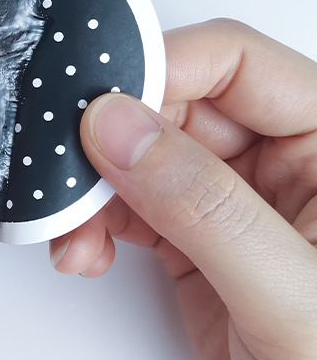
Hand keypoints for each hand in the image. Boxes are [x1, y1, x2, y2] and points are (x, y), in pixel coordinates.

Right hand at [51, 19, 316, 359]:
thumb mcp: (291, 297)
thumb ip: (201, 204)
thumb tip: (117, 127)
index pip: (232, 62)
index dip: (158, 71)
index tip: (94, 105)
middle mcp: (277, 159)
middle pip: (170, 106)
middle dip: (106, 141)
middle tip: (69, 176)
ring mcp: (229, 200)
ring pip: (136, 154)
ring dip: (89, 189)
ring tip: (73, 231)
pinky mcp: (193, 239)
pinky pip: (126, 205)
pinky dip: (91, 223)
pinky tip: (84, 250)